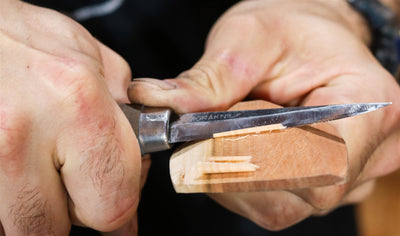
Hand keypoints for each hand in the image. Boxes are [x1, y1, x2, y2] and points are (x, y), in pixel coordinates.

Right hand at [0, 0, 140, 233]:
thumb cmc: (24, 37)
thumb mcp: (91, 60)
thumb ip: (122, 114)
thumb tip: (134, 169)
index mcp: (78, 105)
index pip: (112, 203)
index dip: (118, 208)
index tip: (114, 202)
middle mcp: (22, 134)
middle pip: (53, 229)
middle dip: (72, 211)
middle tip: (72, 181)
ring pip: (17, 227)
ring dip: (34, 208)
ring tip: (39, 167)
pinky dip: (10, 197)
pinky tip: (16, 166)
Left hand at [129, 0, 399, 229]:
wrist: (309, 38)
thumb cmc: (292, 31)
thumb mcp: (248, 38)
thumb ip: (209, 78)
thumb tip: (159, 103)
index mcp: (367, 105)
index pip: (320, 165)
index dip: (258, 161)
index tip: (210, 140)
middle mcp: (370, 150)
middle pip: (296, 195)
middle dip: (234, 170)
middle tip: (202, 136)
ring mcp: (349, 174)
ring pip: (280, 204)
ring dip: (234, 176)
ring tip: (223, 135)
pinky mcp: (322, 183)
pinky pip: (276, 202)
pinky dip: (242, 181)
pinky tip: (235, 149)